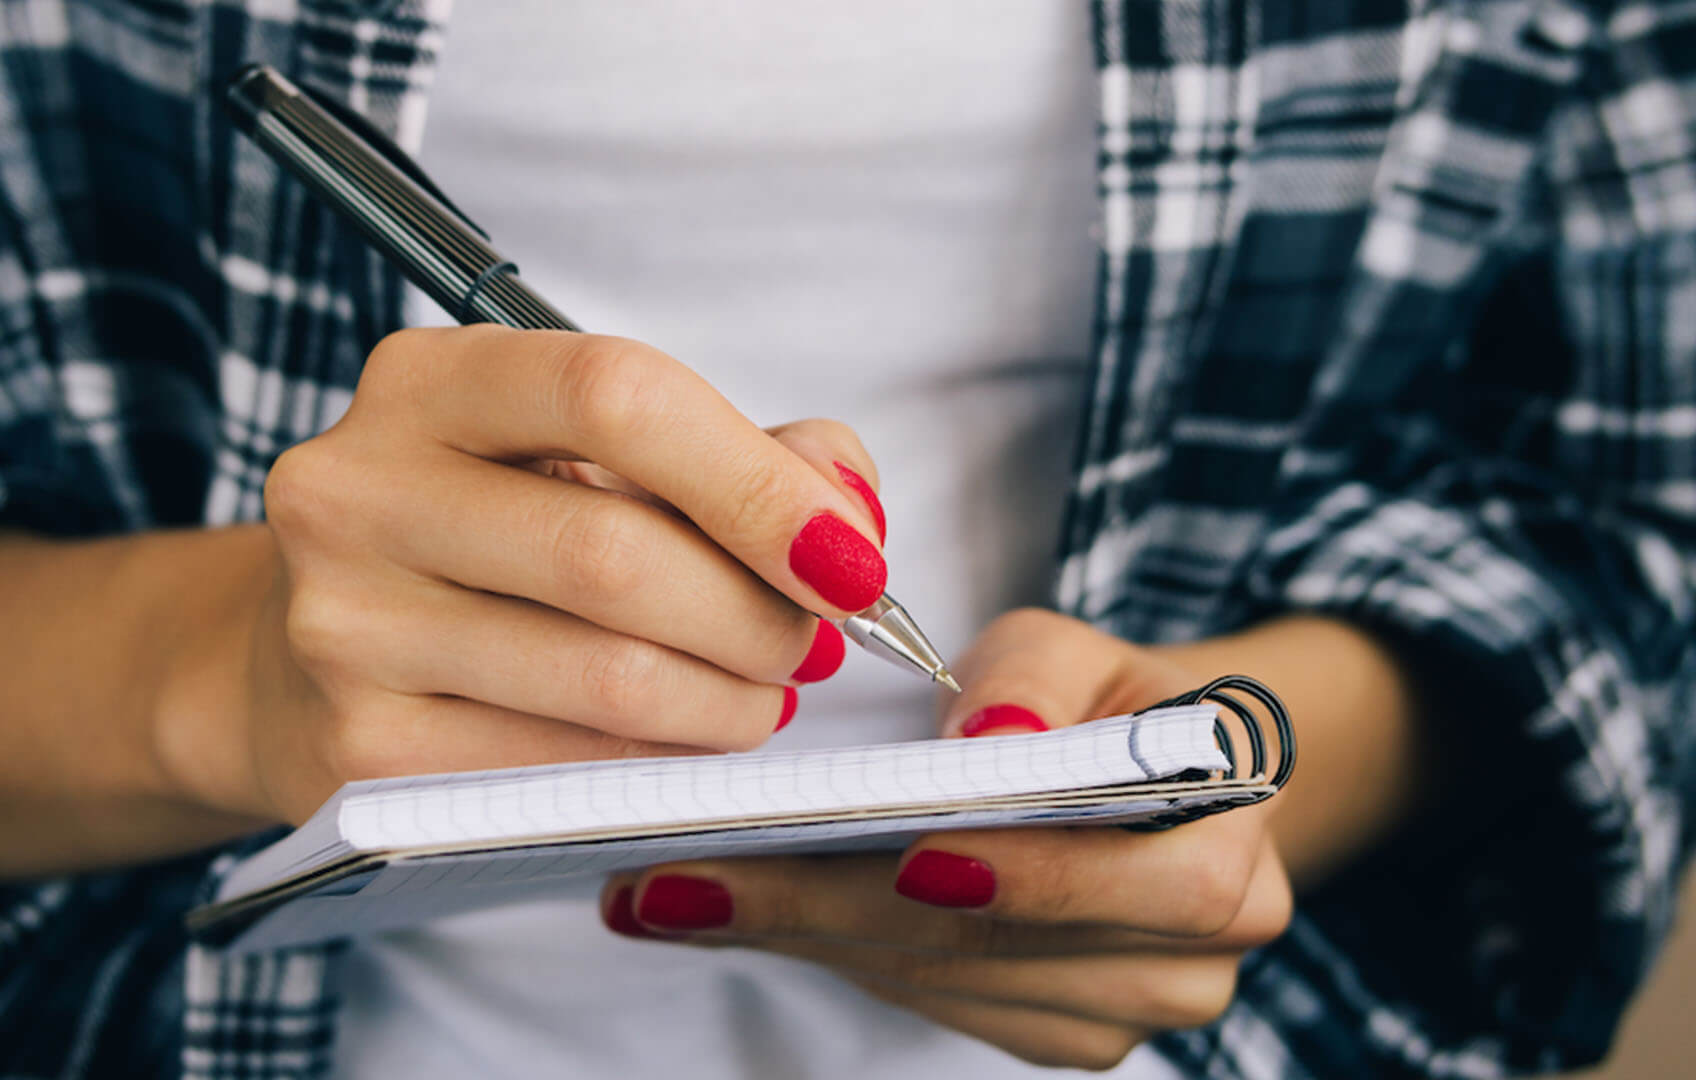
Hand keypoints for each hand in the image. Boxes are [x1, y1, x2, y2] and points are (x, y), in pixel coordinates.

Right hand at [159, 326, 889, 824]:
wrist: (298, 654)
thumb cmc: (482, 536)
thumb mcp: (585, 456)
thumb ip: (732, 455)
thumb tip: (845, 516)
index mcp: (425, 381)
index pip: (615, 395)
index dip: (757, 483)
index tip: (851, 559)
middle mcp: (358, 490)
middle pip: (616, 555)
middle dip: (758, 615)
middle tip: (810, 642)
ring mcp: (344, 627)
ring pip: (606, 678)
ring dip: (728, 702)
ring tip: (757, 694)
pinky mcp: (359, 751)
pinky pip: (566, 770)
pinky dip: (659, 763)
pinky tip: (676, 742)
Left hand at [596, 610, 1291, 1069]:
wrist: (1143, 774)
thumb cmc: (1103, 699)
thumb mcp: (1077, 648)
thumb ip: (1037, 677)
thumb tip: (988, 742)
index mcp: (1231, 849)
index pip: (1145, 885)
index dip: (1030, 878)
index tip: (907, 857)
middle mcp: (1196, 956)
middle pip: (1003, 949)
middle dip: (833, 910)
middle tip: (689, 879)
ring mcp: (1122, 1009)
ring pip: (947, 988)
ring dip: (803, 939)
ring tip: (674, 892)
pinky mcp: (1055, 1031)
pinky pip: (934, 1006)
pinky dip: (830, 955)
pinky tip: (732, 915)